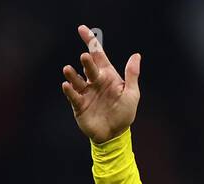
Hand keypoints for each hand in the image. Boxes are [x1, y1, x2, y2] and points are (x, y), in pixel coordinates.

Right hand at [61, 25, 141, 143]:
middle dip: (87, 62)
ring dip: (72, 74)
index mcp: (107, 76)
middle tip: (85, 57)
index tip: (82, 29)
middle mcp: (95, 81)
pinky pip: (73, 96)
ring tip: (68, 69)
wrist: (115, 134)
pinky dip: (69, 90)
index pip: (98, 55)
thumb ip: (132, 75)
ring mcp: (86, 92)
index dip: (90, 42)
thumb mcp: (132, 94)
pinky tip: (67, 85)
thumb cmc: (124, 113)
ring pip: (77, 79)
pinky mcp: (79, 104)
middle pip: (89, 67)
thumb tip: (136, 55)